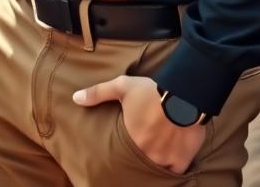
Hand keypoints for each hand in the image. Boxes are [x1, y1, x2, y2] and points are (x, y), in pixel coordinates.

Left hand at [73, 75, 206, 174]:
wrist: (184, 95)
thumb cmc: (152, 92)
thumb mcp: (122, 87)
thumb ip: (98, 93)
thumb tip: (75, 98)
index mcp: (131, 139)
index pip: (123, 153)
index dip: (126, 149)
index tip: (128, 143)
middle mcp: (147, 154)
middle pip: (140, 160)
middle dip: (140, 154)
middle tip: (143, 146)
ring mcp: (165, 160)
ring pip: (156, 168)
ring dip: (155, 161)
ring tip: (155, 153)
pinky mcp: (182, 160)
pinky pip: (176, 173)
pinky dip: (173, 169)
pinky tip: (171, 161)